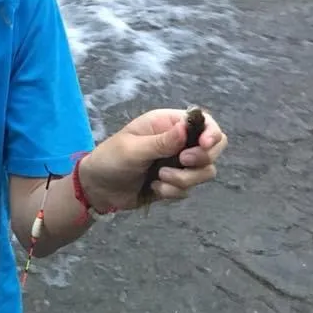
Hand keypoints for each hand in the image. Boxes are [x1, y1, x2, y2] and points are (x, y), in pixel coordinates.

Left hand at [78, 108, 226, 212]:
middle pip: (213, 148)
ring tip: (159, 178)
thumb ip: (161, 142)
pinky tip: (154, 188)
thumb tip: (186, 128)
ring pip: (204, 172)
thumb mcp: (133, 149)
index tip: (205, 145)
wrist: (99, 189)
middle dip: (201, 159)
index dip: (211, 133)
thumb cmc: (111, 159)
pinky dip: (173, 191)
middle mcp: (177, 141)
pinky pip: (189, 189)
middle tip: (182, 162)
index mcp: (166, 123)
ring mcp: (178, 163)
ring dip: (184, 179)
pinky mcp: (176, 182)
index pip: (203, 122)